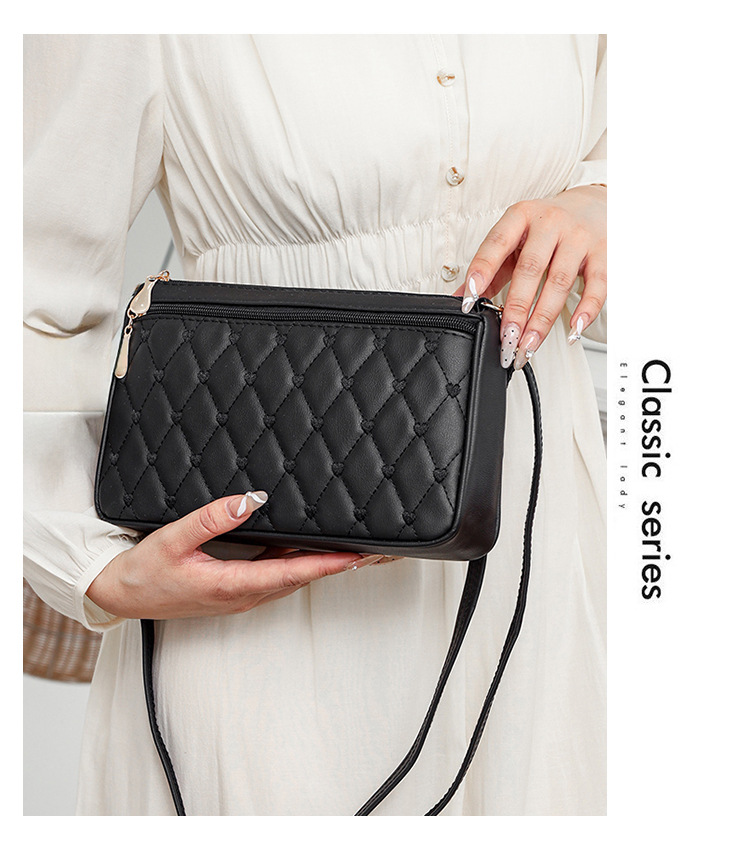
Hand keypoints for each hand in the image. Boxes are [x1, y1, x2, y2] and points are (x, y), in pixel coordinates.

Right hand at [86, 491, 372, 618]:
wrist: (123, 596)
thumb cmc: (145, 573)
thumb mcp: (173, 540)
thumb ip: (210, 519)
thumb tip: (249, 500)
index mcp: (231, 585)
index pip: (291, 573)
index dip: (326, 564)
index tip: (356, 556)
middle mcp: (244, 594)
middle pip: (302, 578)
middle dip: (339, 565)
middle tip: (374, 553)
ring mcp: (242, 594)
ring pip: (294, 579)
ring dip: (325, 566)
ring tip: (356, 552)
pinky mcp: (238, 589)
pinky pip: (279, 577)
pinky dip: (303, 565)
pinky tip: (315, 551)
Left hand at [457, 185, 605, 367]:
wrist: (595, 204)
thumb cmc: (548, 228)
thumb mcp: (516, 240)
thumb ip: (491, 269)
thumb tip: (459, 297)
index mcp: (521, 216)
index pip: (496, 244)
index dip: (481, 271)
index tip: (468, 300)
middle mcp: (550, 223)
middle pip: (530, 269)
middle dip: (516, 309)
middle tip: (506, 339)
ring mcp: (579, 237)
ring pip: (559, 282)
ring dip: (543, 319)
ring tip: (529, 345)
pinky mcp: (604, 253)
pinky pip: (597, 285)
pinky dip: (585, 310)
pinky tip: (573, 332)